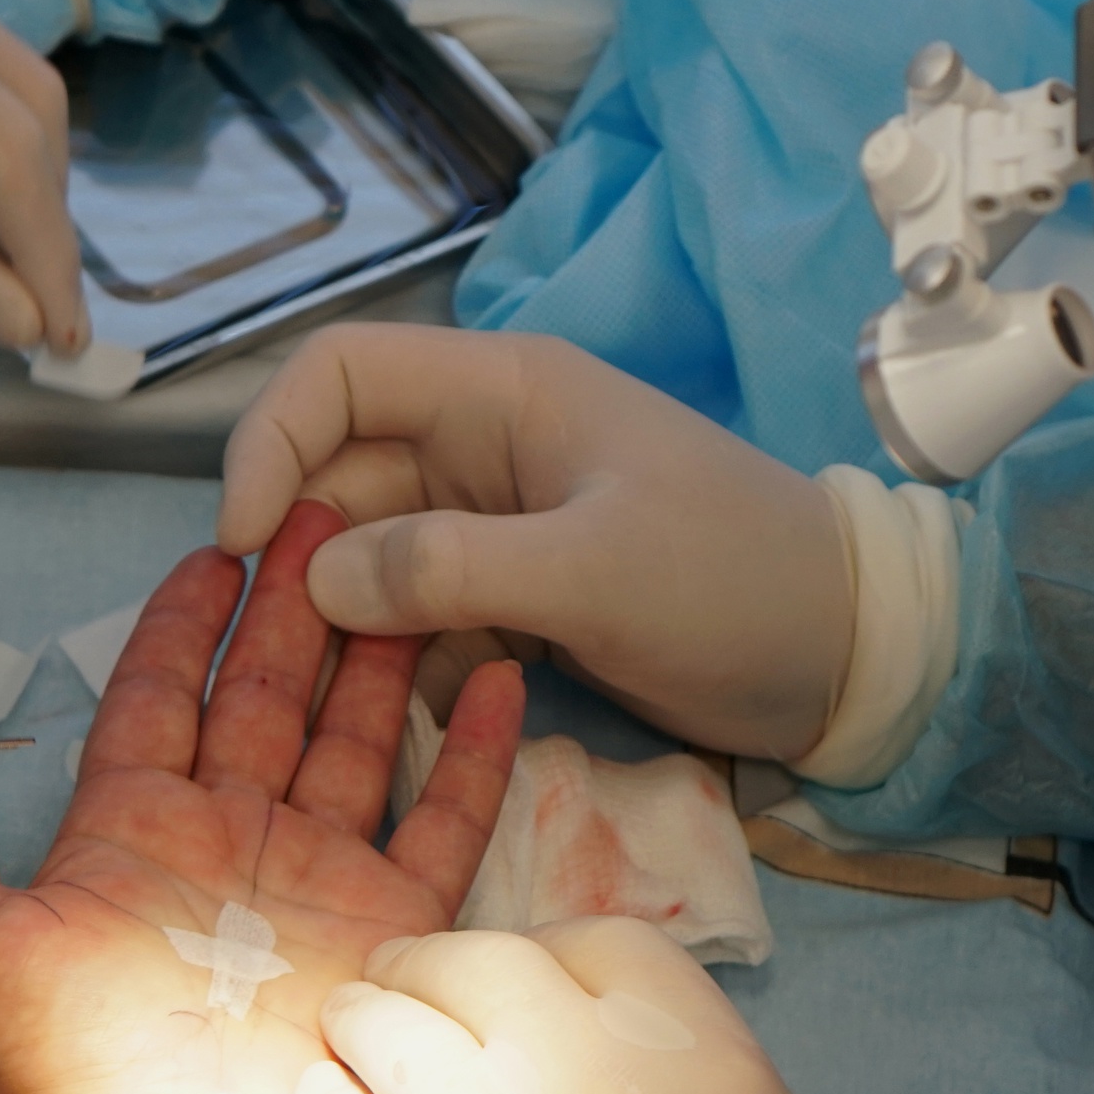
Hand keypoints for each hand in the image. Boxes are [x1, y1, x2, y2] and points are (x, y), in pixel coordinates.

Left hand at [0, 500, 524, 1093]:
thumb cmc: (80, 1073)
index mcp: (136, 830)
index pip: (162, 695)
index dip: (185, 621)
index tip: (215, 546)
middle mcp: (231, 838)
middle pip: (268, 694)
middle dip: (294, 605)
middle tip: (326, 513)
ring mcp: (318, 877)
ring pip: (359, 736)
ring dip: (382, 651)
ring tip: (410, 564)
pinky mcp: (394, 923)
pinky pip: (445, 820)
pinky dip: (477, 752)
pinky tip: (501, 676)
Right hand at [217, 325, 856, 761]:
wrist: (851, 653)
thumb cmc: (734, 582)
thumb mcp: (593, 571)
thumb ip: (448, 567)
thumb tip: (316, 574)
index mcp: (501, 391)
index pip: (337, 375)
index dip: (270, 445)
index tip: (242, 548)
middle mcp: (484, 444)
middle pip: (339, 479)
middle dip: (306, 563)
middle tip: (292, 660)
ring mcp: (500, 521)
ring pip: (373, 559)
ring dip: (353, 627)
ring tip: (352, 704)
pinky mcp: (518, 593)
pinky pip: (421, 615)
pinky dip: (409, 664)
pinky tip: (429, 718)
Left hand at [296, 919, 899, 1093]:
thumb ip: (722, 1088)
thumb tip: (657, 1047)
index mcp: (702, 1055)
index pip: (605, 945)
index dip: (555, 954)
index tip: (529, 980)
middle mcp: (591, 1071)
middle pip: (484, 965)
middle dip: (436, 966)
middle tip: (403, 977)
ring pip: (395, 1028)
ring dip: (366, 1018)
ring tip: (349, 1022)